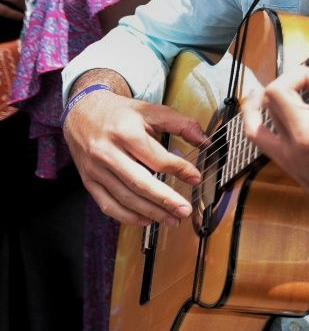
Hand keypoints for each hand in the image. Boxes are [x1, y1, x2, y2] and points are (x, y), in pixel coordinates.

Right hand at [64, 89, 208, 225]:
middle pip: (139, 183)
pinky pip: (108, 205)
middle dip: (165, 200)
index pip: (157, 158)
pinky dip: (127, 216)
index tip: (195, 178)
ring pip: (124, 198)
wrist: (81, 111)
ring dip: (150, 212)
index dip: (179, 169)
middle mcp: (107, 153)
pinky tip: (146, 220)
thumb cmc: (119, 113)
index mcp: (125, 133)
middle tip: (185, 210)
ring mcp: (96, 170)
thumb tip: (204, 140)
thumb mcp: (151, 110)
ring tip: (172, 219)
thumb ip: (180, 124)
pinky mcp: (88, 181)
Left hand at [241, 24, 308, 240]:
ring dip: (281, 87)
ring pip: (265, 105)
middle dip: (301, 72)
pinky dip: (251, 113)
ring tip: (301, 87)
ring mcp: (291, 149)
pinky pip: (254, 133)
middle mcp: (307, 136)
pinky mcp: (283, 160)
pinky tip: (259, 99)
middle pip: (283, 87)